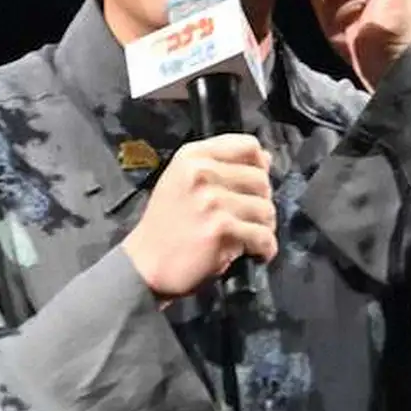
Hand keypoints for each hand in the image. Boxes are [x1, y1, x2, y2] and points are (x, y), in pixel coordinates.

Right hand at [122, 134, 276, 302]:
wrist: (144, 264)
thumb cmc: (166, 224)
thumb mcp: (183, 180)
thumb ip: (221, 164)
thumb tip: (265, 158)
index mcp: (192, 156)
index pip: (248, 146)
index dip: (260, 166)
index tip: (254, 185)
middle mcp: (200, 172)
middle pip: (261, 179)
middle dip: (262, 202)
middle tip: (250, 218)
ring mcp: (211, 200)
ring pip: (266, 208)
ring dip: (264, 227)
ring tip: (249, 236)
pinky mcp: (220, 228)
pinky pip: (263, 235)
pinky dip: (265, 248)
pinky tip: (255, 252)